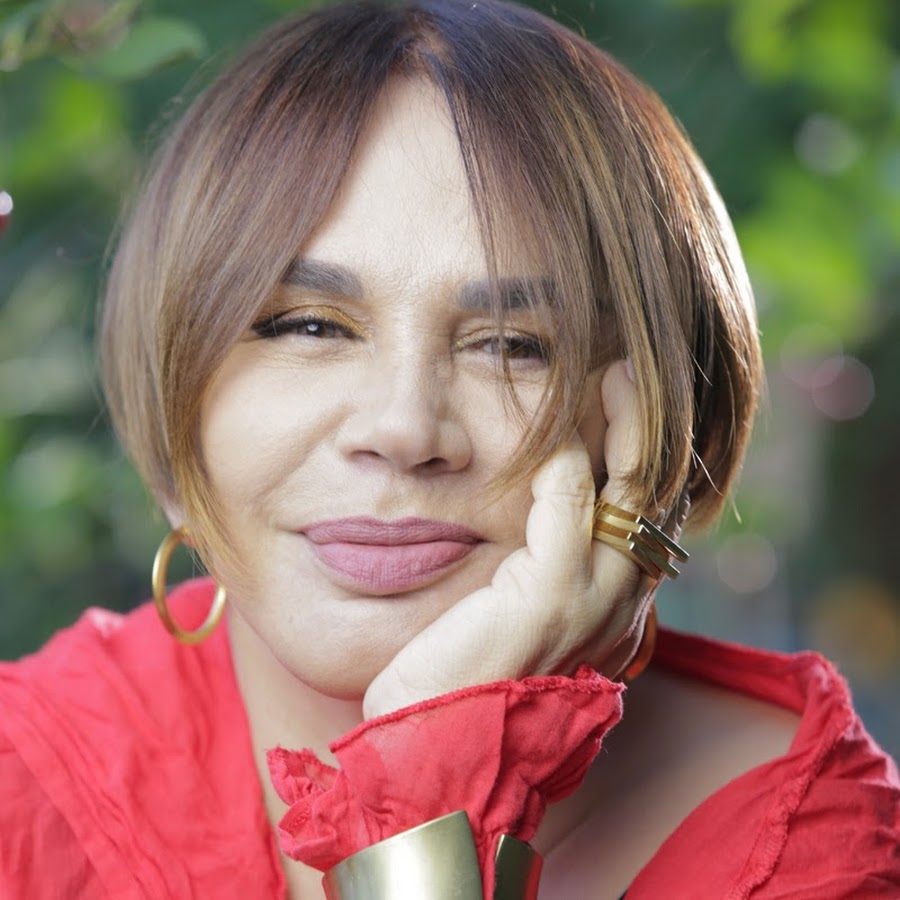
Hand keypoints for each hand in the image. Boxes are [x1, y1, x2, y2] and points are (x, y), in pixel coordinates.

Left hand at [363, 360, 668, 718]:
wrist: (436, 750)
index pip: (647, 522)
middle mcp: (618, 609)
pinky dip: (564, 463)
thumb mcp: (517, 623)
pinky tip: (553, 438)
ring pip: (630, 493)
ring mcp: (591, 605)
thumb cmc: (464, 682)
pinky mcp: (547, 601)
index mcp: (614, 613)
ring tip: (610, 375)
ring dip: (623, 425)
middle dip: (648, 428)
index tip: (630, 408)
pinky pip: (569, 508)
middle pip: (654, 497)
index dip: (646, 460)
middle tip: (629, 372)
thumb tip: (537, 520)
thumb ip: (539, 575)